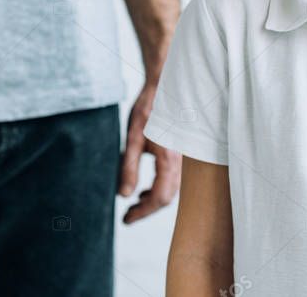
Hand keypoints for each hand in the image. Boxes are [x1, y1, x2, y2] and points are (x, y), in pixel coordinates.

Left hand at [118, 83, 180, 223]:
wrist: (165, 87)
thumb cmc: (148, 108)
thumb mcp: (133, 138)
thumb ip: (129, 168)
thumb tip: (124, 195)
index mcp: (169, 160)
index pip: (158, 198)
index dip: (142, 213)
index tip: (126, 219)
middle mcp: (181, 162)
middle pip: (167, 198)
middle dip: (147, 210)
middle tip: (128, 216)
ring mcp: (183, 158)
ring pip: (172, 190)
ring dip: (153, 200)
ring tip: (135, 203)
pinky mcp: (181, 154)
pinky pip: (173, 179)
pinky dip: (159, 188)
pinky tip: (145, 188)